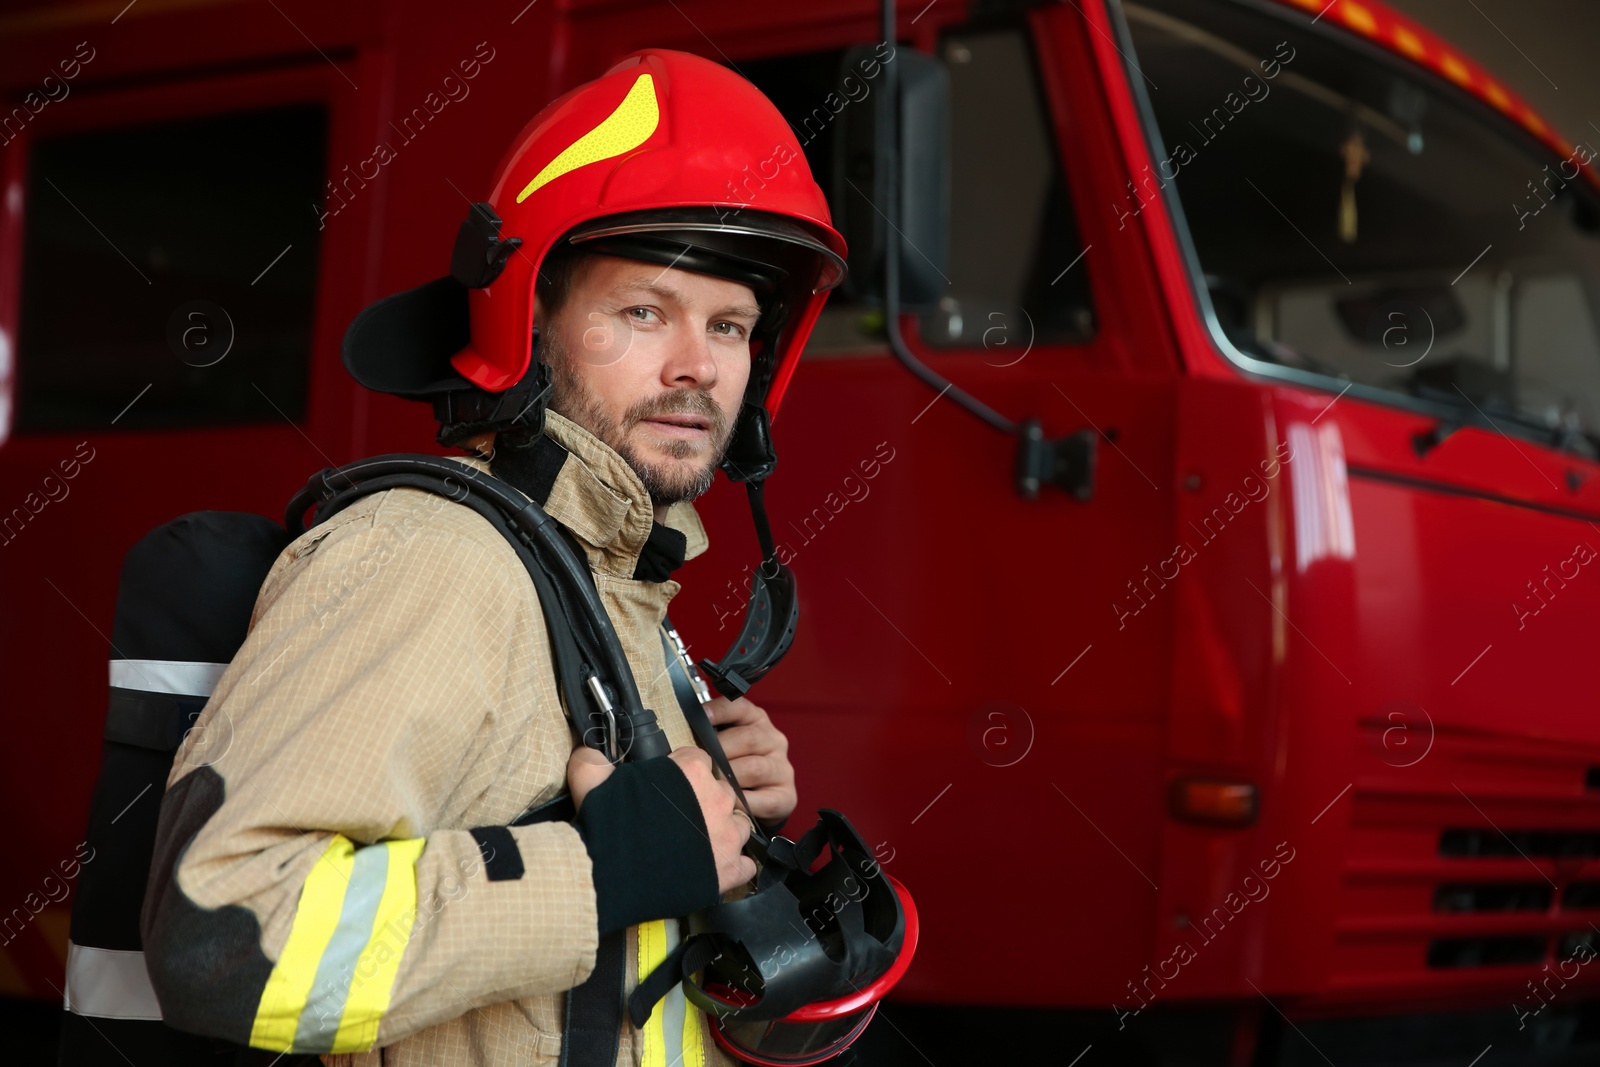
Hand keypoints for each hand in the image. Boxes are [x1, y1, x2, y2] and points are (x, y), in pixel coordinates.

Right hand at [566, 747, 755, 894]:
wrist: (608, 880)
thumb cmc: (607, 832)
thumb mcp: (592, 785)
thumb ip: (594, 763)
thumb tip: (589, 754)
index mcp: (691, 772)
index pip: (699, 760)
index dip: (684, 773)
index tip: (672, 787)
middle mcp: (716, 800)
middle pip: (722, 792)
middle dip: (705, 802)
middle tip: (681, 819)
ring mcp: (727, 837)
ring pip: (739, 825)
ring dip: (723, 831)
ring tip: (698, 843)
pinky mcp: (729, 870)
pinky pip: (745, 864)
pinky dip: (732, 865)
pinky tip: (712, 866)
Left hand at [705, 695, 796, 824]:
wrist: (759, 801)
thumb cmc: (733, 768)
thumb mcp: (723, 745)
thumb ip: (709, 735)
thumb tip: (681, 731)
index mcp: (757, 721)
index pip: (741, 708)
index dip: (720, 710)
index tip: (701, 716)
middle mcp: (774, 741)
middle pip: (748, 739)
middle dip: (719, 751)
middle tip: (699, 762)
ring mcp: (782, 768)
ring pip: (754, 768)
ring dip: (729, 778)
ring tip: (710, 785)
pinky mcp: (786, 795)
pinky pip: (763, 799)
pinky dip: (742, 802)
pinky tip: (728, 805)